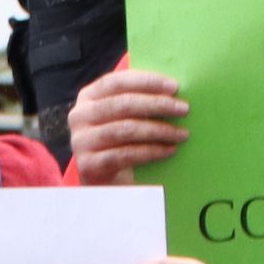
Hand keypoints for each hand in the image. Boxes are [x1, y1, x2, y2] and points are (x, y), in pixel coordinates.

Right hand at [65, 64, 187, 186]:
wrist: (104, 182)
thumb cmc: (120, 142)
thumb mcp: (124, 117)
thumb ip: (138, 99)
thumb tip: (172, 89)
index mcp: (88, 96)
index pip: (117, 81)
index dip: (147, 81)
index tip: (174, 87)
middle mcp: (79, 116)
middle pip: (123, 104)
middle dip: (158, 105)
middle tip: (183, 109)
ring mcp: (81, 141)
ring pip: (126, 129)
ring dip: (159, 130)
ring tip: (181, 133)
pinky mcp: (89, 164)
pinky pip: (126, 154)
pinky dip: (151, 151)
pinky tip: (169, 150)